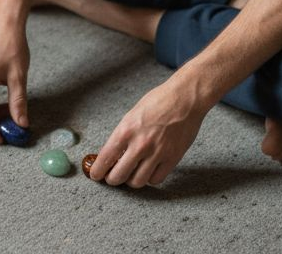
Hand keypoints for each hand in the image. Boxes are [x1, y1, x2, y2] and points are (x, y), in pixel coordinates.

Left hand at [89, 77, 210, 187]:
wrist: (185, 98)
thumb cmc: (159, 101)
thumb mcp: (132, 115)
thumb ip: (122, 136)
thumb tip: (112, 155)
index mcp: (126, 130)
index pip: (104, 159)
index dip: (97, 172)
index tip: (96, 174)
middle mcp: (140, 144)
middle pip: (118, 176)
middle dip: (112, 179)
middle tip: (113, 176)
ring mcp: (157, 153)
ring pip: (137, 182)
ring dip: (131, 180)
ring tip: (132, 173)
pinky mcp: (172, 158)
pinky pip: (156, 179)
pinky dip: (150, 178)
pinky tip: (149, 171)